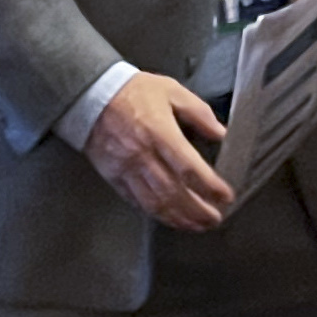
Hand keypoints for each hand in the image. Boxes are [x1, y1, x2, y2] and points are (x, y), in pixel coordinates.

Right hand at [82, 75, 233, 229]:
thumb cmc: (132, 92)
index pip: (189, 169)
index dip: (209, 187)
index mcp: (159, 132)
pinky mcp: (114, 177)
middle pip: (174, 193)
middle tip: (215, 219)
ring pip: (155, 203)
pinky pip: (137, 202)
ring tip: (198, 225)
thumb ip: (199, 113)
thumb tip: (220, 133)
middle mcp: (143, 155)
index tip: (225, 196)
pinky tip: (170, 218)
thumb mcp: (172, 91)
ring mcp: (126, 169)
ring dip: (180, 219)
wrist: (91, 96)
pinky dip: (156, 214)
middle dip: (198, 211)